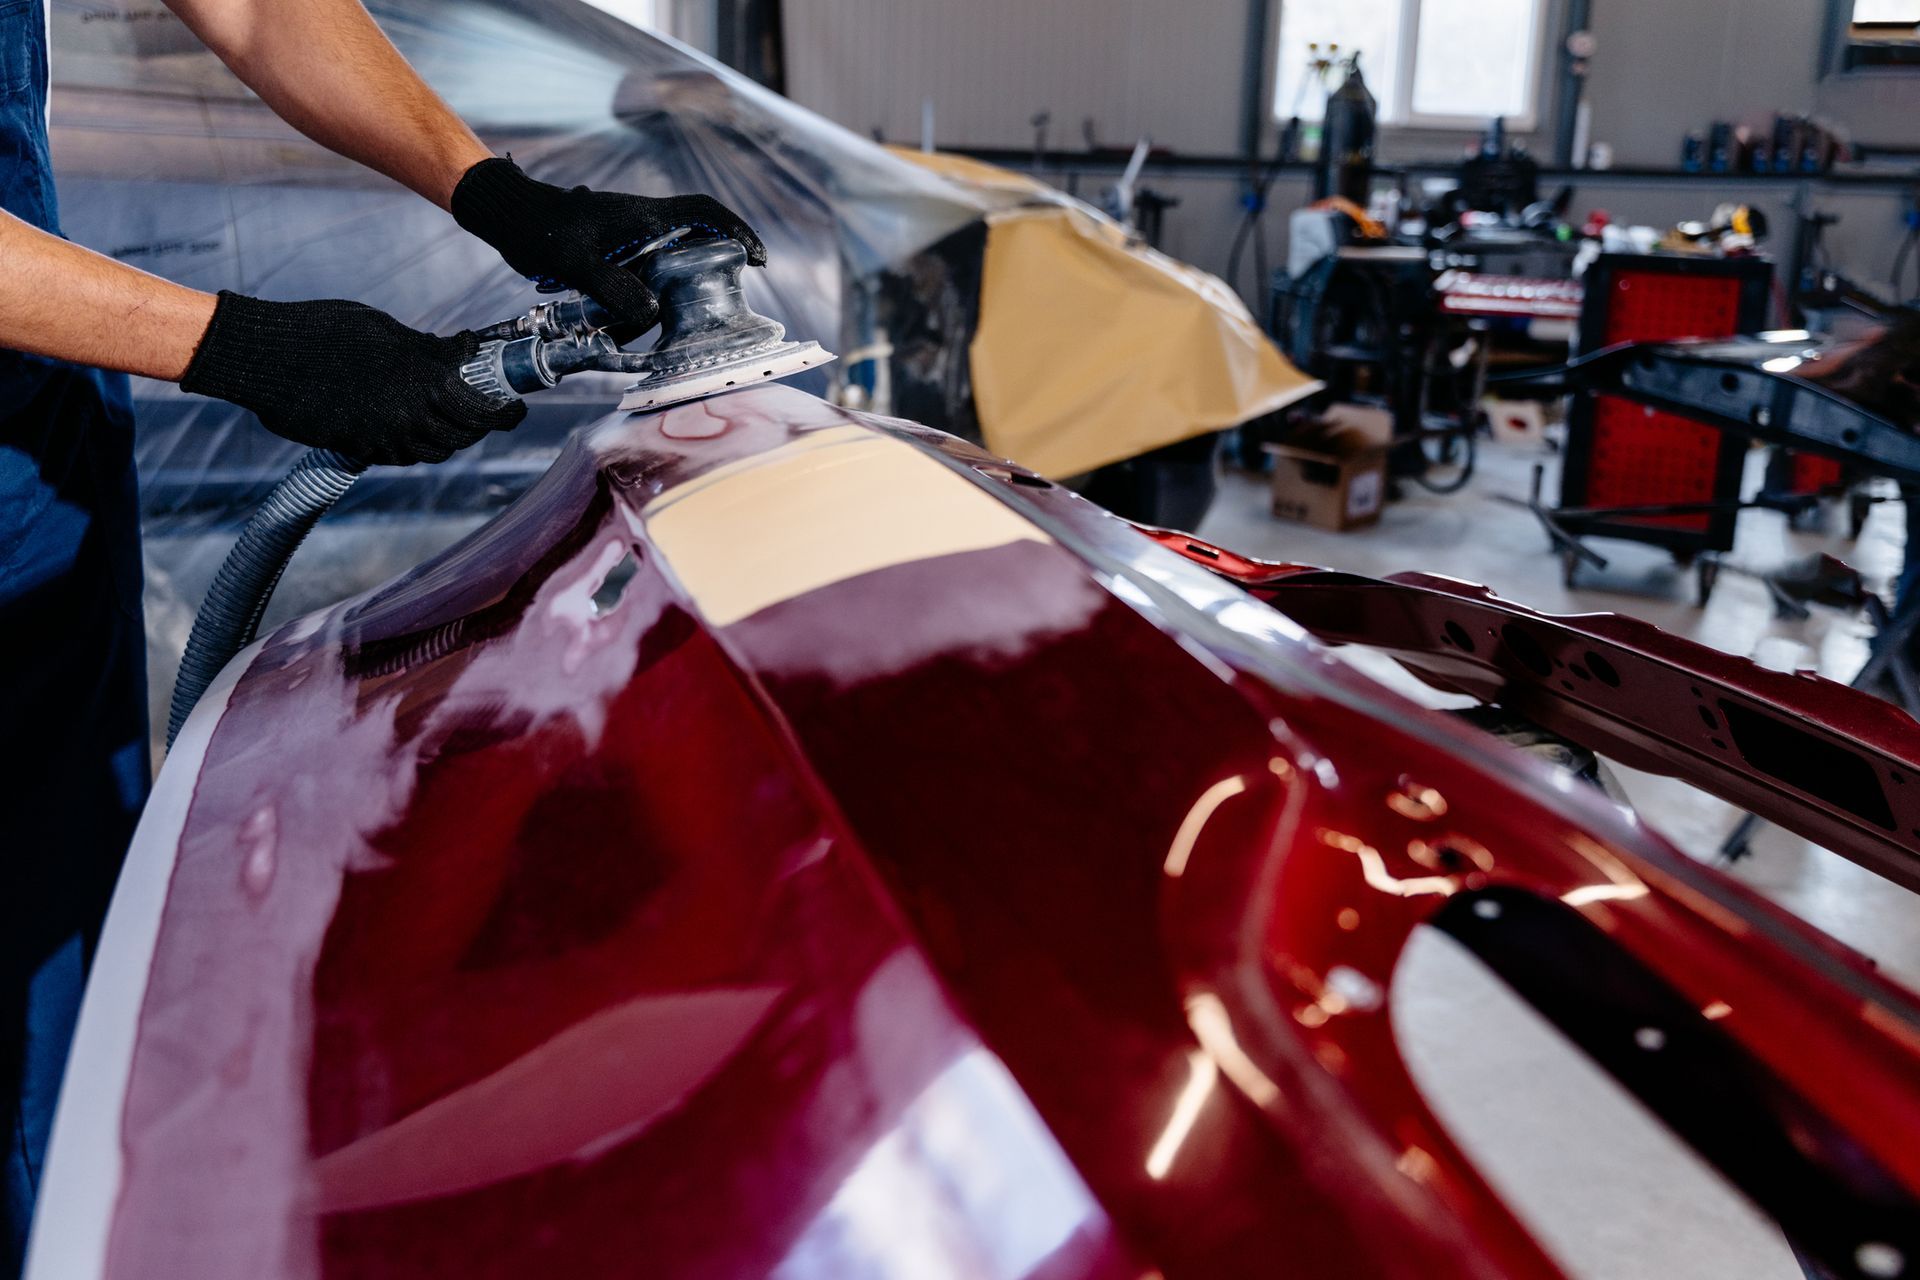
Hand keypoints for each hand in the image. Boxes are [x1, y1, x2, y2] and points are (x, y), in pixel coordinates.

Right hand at [179, 292, 525, 466]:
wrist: (266, 357)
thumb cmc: (322, 329)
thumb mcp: (382, 327)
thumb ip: (423, 348)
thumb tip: (452, 353)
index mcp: (425, 376)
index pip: (484, 409)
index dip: (507, 414)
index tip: (516, 409)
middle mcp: (411, 412)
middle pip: (465, 436)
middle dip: (480, 427)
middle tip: (485, 414)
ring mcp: (385, 435)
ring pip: (436, 451)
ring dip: (449, 439)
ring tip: (451, 421)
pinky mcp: (361, 447)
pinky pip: (401, 456)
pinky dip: (415, 446)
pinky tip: (412, 428)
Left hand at [450, 156, 765, 333]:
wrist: (509, 216)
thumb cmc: (540, 228)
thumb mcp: (575, 262)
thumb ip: (614, 288)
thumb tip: (652, 315)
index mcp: (645, 218)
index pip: (705, 213)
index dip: (736, 231)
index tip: (755, 258)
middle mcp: (645, 227)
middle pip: (695, 244)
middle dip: (707, 274)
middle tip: (713, 305)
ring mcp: (631, 241)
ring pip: (668, 267)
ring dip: (670, 294)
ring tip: (659, 324)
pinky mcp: (616, 254)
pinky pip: (642, 279)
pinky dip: (641, 302)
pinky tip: (625, 324)